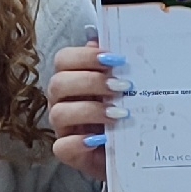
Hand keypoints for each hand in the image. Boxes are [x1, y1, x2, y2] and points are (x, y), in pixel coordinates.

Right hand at [46, 35, 124, 181]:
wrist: (131, 152)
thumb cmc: (124, 114)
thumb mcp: (123, 88)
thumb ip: (113, 65)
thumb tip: (101, 39)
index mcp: (73, 80)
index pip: (64, 59)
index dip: (85, 56)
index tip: (114, 59)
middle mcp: (62, 101)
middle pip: (58, 83)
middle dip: (91, 82)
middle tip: (121, 87)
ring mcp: (63, 127)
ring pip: (59, 113)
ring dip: (90, 111)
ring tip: (119, 114)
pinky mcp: (68, 152)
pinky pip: (61, 147)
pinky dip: (79, 143)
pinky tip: (100, 140)